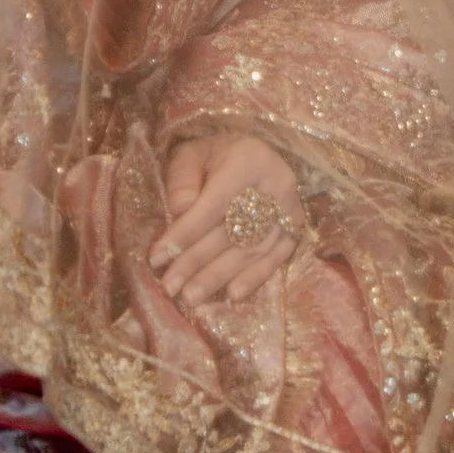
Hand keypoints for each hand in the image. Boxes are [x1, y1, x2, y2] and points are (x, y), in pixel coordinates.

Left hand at [149, 136, 303, 310]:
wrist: (251, 155)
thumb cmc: (216, 157)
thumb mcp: (192, 155)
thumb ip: (183, 180)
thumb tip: (180, 212)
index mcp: (248, 159)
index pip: (215, 204)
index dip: (186, 233)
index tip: (157, 257)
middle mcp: (276, 183)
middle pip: (232, 230)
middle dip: (196, 261)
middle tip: (169, 286)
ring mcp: (290, 207)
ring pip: (252, 248)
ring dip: (219, 276)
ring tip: (190, 297)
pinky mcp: (296, 227)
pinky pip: (277, 257)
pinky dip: (255, 277)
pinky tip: (232, 295)